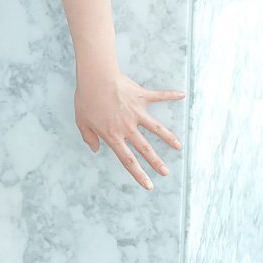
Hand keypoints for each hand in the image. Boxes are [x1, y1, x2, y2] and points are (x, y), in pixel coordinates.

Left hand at [74, 69, 184, 189]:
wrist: (95, 78)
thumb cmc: (86, 98)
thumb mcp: (81, 121)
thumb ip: (88, 137)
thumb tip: (94, 149)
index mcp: (113, 135)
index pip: (128, 160)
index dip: (139, 174)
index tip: (149, 185)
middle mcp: (128, 126)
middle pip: (145, 148)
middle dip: (156, 162)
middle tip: (166, 172)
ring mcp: (136, 111)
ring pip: (156, 128)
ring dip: (168, 138)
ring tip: (179, 146)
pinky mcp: (141, 96)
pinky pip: (159, 96)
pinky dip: (171, 95)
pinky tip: (182, 95)